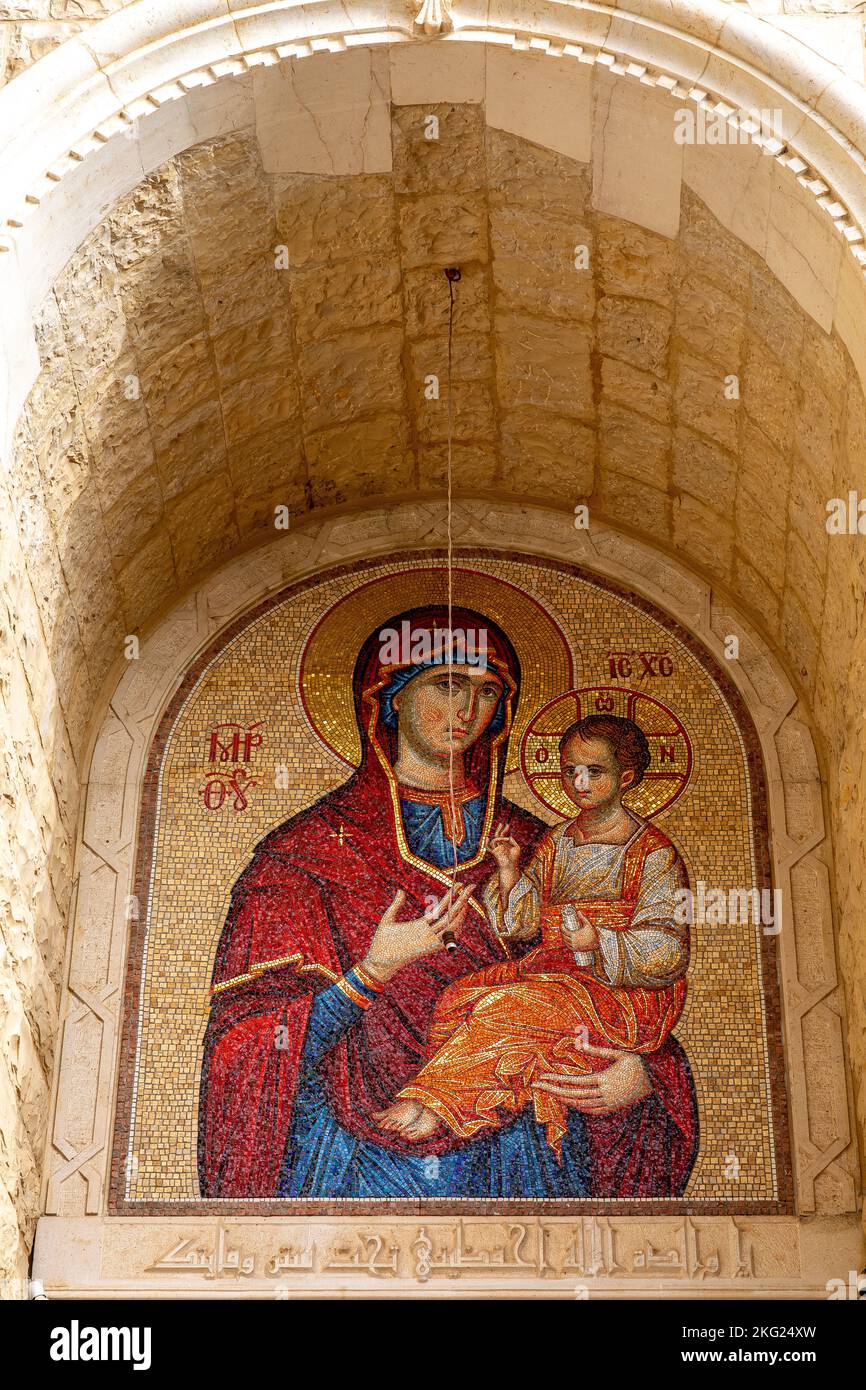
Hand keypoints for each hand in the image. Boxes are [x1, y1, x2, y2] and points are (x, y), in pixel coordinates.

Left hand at [361, 885, 474, 983]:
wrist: (377, 961)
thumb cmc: (381, 943)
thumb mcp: (389, 919)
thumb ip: (396, 905)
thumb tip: (400, 891)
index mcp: (421, 925)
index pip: (441, 908)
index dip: (451, 896)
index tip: (458, 884)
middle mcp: (428, 932)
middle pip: (450, 913)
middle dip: (461, 900)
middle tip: (471, 886)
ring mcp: (428, 939)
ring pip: (450, 924)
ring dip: (459, 911)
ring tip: (466, 897)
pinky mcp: (426, 947)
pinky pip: (444, 938)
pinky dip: (453, 928)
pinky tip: (458, 917)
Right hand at [487, 820, 519, 870]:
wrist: (511, 866)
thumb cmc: (514, 858)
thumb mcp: (516, 848)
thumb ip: (512, 841)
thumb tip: (509, 836)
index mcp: (505, 844)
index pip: (503, 835)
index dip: (505, 830)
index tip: (507, 825)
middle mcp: (500, 845)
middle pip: (498, 835)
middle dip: (499, 829)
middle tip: (501, 823)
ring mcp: (496, 849)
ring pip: (494, 840)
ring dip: (499, 837)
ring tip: (506, 838)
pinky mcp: (494, 853)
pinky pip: (488, 847)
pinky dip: (486, 843)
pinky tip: (487, 838)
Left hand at [532, 1046, 651, 1114]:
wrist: (658, 1081)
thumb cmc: (639, 1063)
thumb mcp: (621, 1053)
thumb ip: (600, 1050)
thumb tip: (581, 1044)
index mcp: (605, 1079)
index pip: (574, 1082)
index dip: (556, 1080)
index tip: (541, 1078)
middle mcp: (605, 1094)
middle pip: (573, 1095)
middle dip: (553, 1091)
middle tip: (536, 1086)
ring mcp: (609, 1103)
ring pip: (581, 1105)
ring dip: (564, 1100)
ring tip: (550, 1093)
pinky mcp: (613, 1108)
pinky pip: (592, 1111)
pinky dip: (579, 1107)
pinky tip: (571, 1102)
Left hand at [563, 908, 597, 952]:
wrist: (597, 943)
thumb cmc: (592, 933)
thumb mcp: (588, 924)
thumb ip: (583, 917)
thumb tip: (578, 911)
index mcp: (574, 935)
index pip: (564, 931)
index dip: (561, 927)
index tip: (562, 924)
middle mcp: (573, 941)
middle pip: (563, 936)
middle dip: (562, 932)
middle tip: (563, 928)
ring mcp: (574, 946)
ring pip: (565, 942)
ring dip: (564, 937)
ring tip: (565, 933)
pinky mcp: (576, 949)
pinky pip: (568, 947)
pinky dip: (566, 943)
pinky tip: (567, 941)